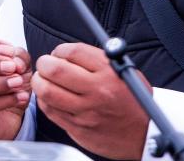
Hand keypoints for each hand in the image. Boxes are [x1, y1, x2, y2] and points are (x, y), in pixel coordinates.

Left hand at [33, 42, 149, 159]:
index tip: (59, 53)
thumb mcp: (124, 72)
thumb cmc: (133, 101)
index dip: (60, 49)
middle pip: (55, 70)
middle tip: (45, 64)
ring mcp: (85, 111)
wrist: (144, 134)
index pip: (74, 51)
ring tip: (43, 79)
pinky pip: (50, 111)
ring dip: (39, 82)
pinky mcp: (78, 128)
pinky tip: (49, 97)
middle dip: (44, 63)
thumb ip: (98, 60)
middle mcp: (96, 91)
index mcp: (109, 72)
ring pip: (47, 91)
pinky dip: (44, 100)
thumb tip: (70, 52)